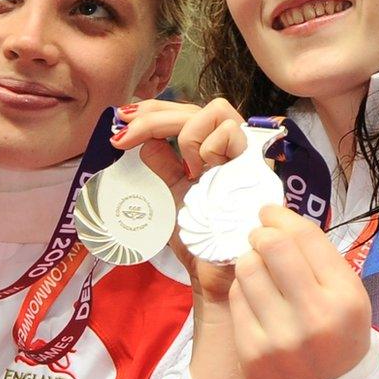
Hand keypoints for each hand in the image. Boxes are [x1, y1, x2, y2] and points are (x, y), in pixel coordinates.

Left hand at [111, 97, 252, 300]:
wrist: (214, 272)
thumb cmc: (198, 239)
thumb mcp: (170, 195)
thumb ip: (163, 165)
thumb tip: (145, 139)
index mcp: (210, 151)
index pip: (185, 112)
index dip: (153, 110)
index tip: (122, 123)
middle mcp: (230, 147)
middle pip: (195, 106)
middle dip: (154, 116)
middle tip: (125, 137)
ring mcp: (246, 153)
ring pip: (218, 109)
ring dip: (189, 134)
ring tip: (186, 168)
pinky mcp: (257, 163)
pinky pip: (232, 130)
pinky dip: (211, 146)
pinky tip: (204, 173)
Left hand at [228, 206, 370, 378]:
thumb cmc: (338, 342)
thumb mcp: (348, 301)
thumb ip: (320, 261)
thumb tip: (279, 219)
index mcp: (347, 297)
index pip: (306, 236)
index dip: (281, 216)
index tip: (269, 213)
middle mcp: (316, 314)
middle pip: (273, 245)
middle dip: (260, 232)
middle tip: (258, 235)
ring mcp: (281, 335)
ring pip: (248, 268)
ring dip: (249, 260)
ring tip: (257, 270)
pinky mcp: (253, 352)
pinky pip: (237, 299)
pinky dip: (243, 291)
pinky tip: (255, 300)